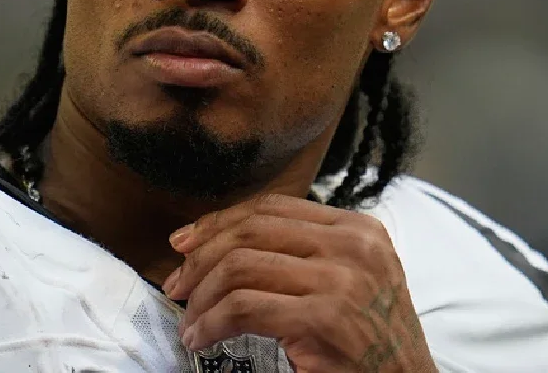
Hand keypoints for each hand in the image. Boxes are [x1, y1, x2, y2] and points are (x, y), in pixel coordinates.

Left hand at [161, 194, 436, 372]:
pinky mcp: (324, 318)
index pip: (271, 208)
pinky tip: (201, 337)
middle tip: (176, 284)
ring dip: (202, 296)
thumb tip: (225, 242)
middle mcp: (352, 246)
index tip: (185, 242)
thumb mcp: (351, 278)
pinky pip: (243, 309)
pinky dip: (211, 323)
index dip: (219, 221)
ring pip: (240, 267)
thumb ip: (305, 253)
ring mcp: (340, 280)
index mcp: (357, 229)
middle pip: (251, 231)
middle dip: (201, 256)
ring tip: (189, 319)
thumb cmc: (371, 339)